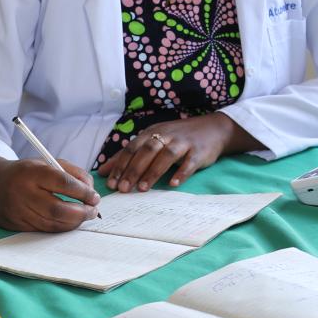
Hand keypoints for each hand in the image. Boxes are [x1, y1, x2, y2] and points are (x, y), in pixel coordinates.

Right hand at [0, 156, 99, 231]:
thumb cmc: (25, 172)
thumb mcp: (46, 162)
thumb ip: (72, 172)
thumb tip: (91, 190)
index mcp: (32, 172)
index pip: (63, 184)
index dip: (83, 192)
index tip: (95, 197)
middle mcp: (23, 193)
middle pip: (58, 209)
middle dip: (81, 213)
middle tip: (93, 211)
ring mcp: (17, 211)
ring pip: (52, 223)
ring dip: (73, 223)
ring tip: (84, 216)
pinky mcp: (15, 225)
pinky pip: (43, 230)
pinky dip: (60, 227)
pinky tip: (69, 222)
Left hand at [100, 114, 253, 191]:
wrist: (214, 128)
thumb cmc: (178, 137)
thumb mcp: (153, 140)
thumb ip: (130, 155)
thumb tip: (103, 171)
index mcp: (152, 132)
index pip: (132, 148)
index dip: (120, 165)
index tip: (111, 183)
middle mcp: (166, 135)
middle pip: (147, 151)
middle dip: (133, 170)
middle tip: (123, 189)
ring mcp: (184, 143)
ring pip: (166, 156)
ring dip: (153, 172)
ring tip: (143, 188)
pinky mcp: (199, 151)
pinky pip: (189, 162)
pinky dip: (181, 172)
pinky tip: (173, 184)